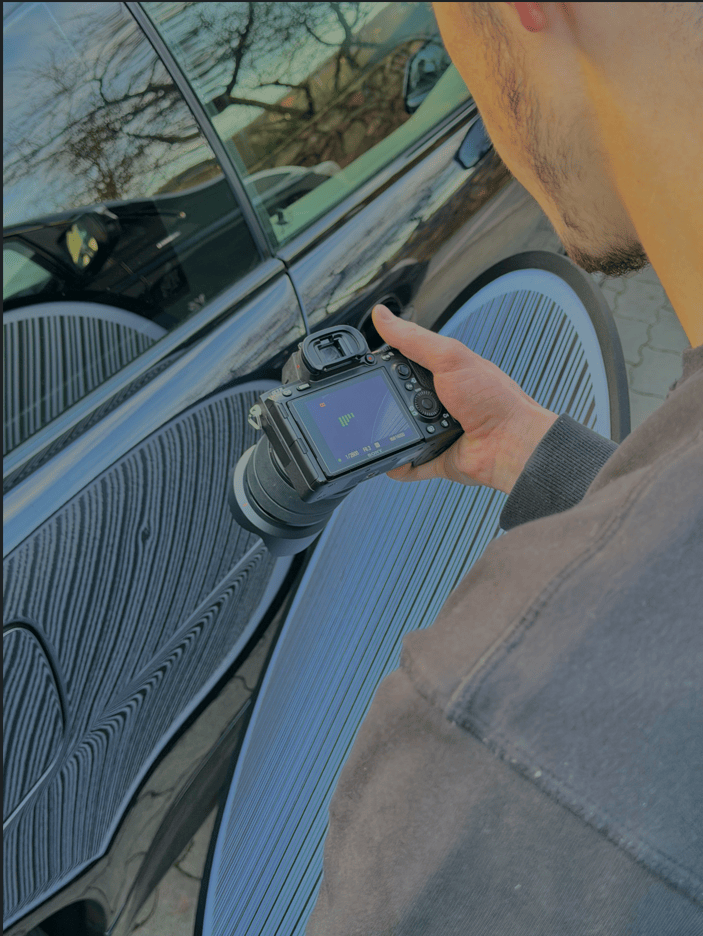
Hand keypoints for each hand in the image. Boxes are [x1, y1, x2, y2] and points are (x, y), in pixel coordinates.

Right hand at [372, 305, 558, 493]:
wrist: (511, 444)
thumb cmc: (493, 399)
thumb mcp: (449, 357)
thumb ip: (413, 339)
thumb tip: (381, 315)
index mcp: (445, 372)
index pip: (407, 361)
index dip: (387, 361)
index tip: (366, 363)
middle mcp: (441, 401)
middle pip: (399, 398)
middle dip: (384, 401)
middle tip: (370, 401)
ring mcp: (438, 431)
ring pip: (401, 432)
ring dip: (390, 434)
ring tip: (378, 431)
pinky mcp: (438, 458)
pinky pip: (410, 464)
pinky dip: (399, 465)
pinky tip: (390, 461)